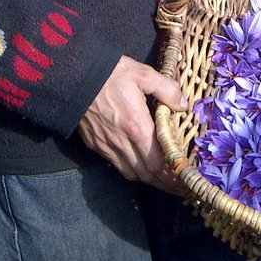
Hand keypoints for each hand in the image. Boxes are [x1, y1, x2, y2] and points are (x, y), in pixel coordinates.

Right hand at [78, 55, 186, 192]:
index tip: (184, 179)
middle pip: (147, 173)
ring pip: (132, 173)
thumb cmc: (111, 73)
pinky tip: (138, 167)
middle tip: (179, 188)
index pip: (159, 161)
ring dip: (149, 180)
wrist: (75, 77)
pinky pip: (117, 165)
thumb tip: (182, 105)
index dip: (173, 174)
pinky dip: (131, 171)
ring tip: (162, 181)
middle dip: (165, 183)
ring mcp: (107, 146)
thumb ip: (166, 89)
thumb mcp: (142, 73)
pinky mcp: (95, 144)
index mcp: (137, 127)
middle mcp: (122, 142)